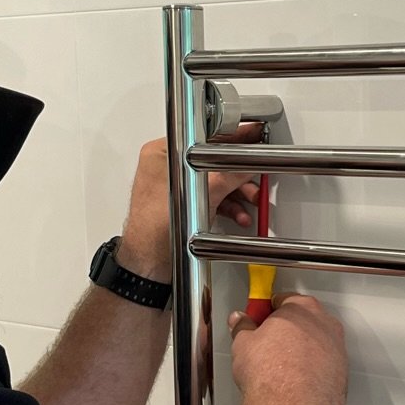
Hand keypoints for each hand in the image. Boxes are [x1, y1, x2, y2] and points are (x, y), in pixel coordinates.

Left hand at [118, 127, 264, 282]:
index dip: (232, 138)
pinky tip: (239, 214)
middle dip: (238, 174)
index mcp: (162, 154)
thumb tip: (248, 163)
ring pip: (215, 182)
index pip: (203, 136)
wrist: (148, 268)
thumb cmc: (153, 234)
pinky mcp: (184, 207)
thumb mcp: (200, 196)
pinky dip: (227, 206)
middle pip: (213, 160)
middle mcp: (167, 167)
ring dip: (236, 193)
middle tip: (256, 177)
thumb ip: (228, 176)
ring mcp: (175, 188)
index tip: (252, 136)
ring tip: (251, 201)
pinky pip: (211, 198)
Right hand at [228, 294, 347, 404]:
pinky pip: (326, 364)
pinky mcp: (342, 373)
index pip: (285, 300)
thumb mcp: (243, 344)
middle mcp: (324, 324)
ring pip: (319, 342)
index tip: (261, 320)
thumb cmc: (271, 373)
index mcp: (300, 309)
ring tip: (283, 366)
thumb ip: (243, 328)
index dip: (270, 310)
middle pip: (306, 319)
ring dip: (304, 349)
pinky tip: (298, 381)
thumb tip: (240, 321)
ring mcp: (337, 348)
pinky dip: (314, 369)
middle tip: (271, 343)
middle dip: (290, 328)